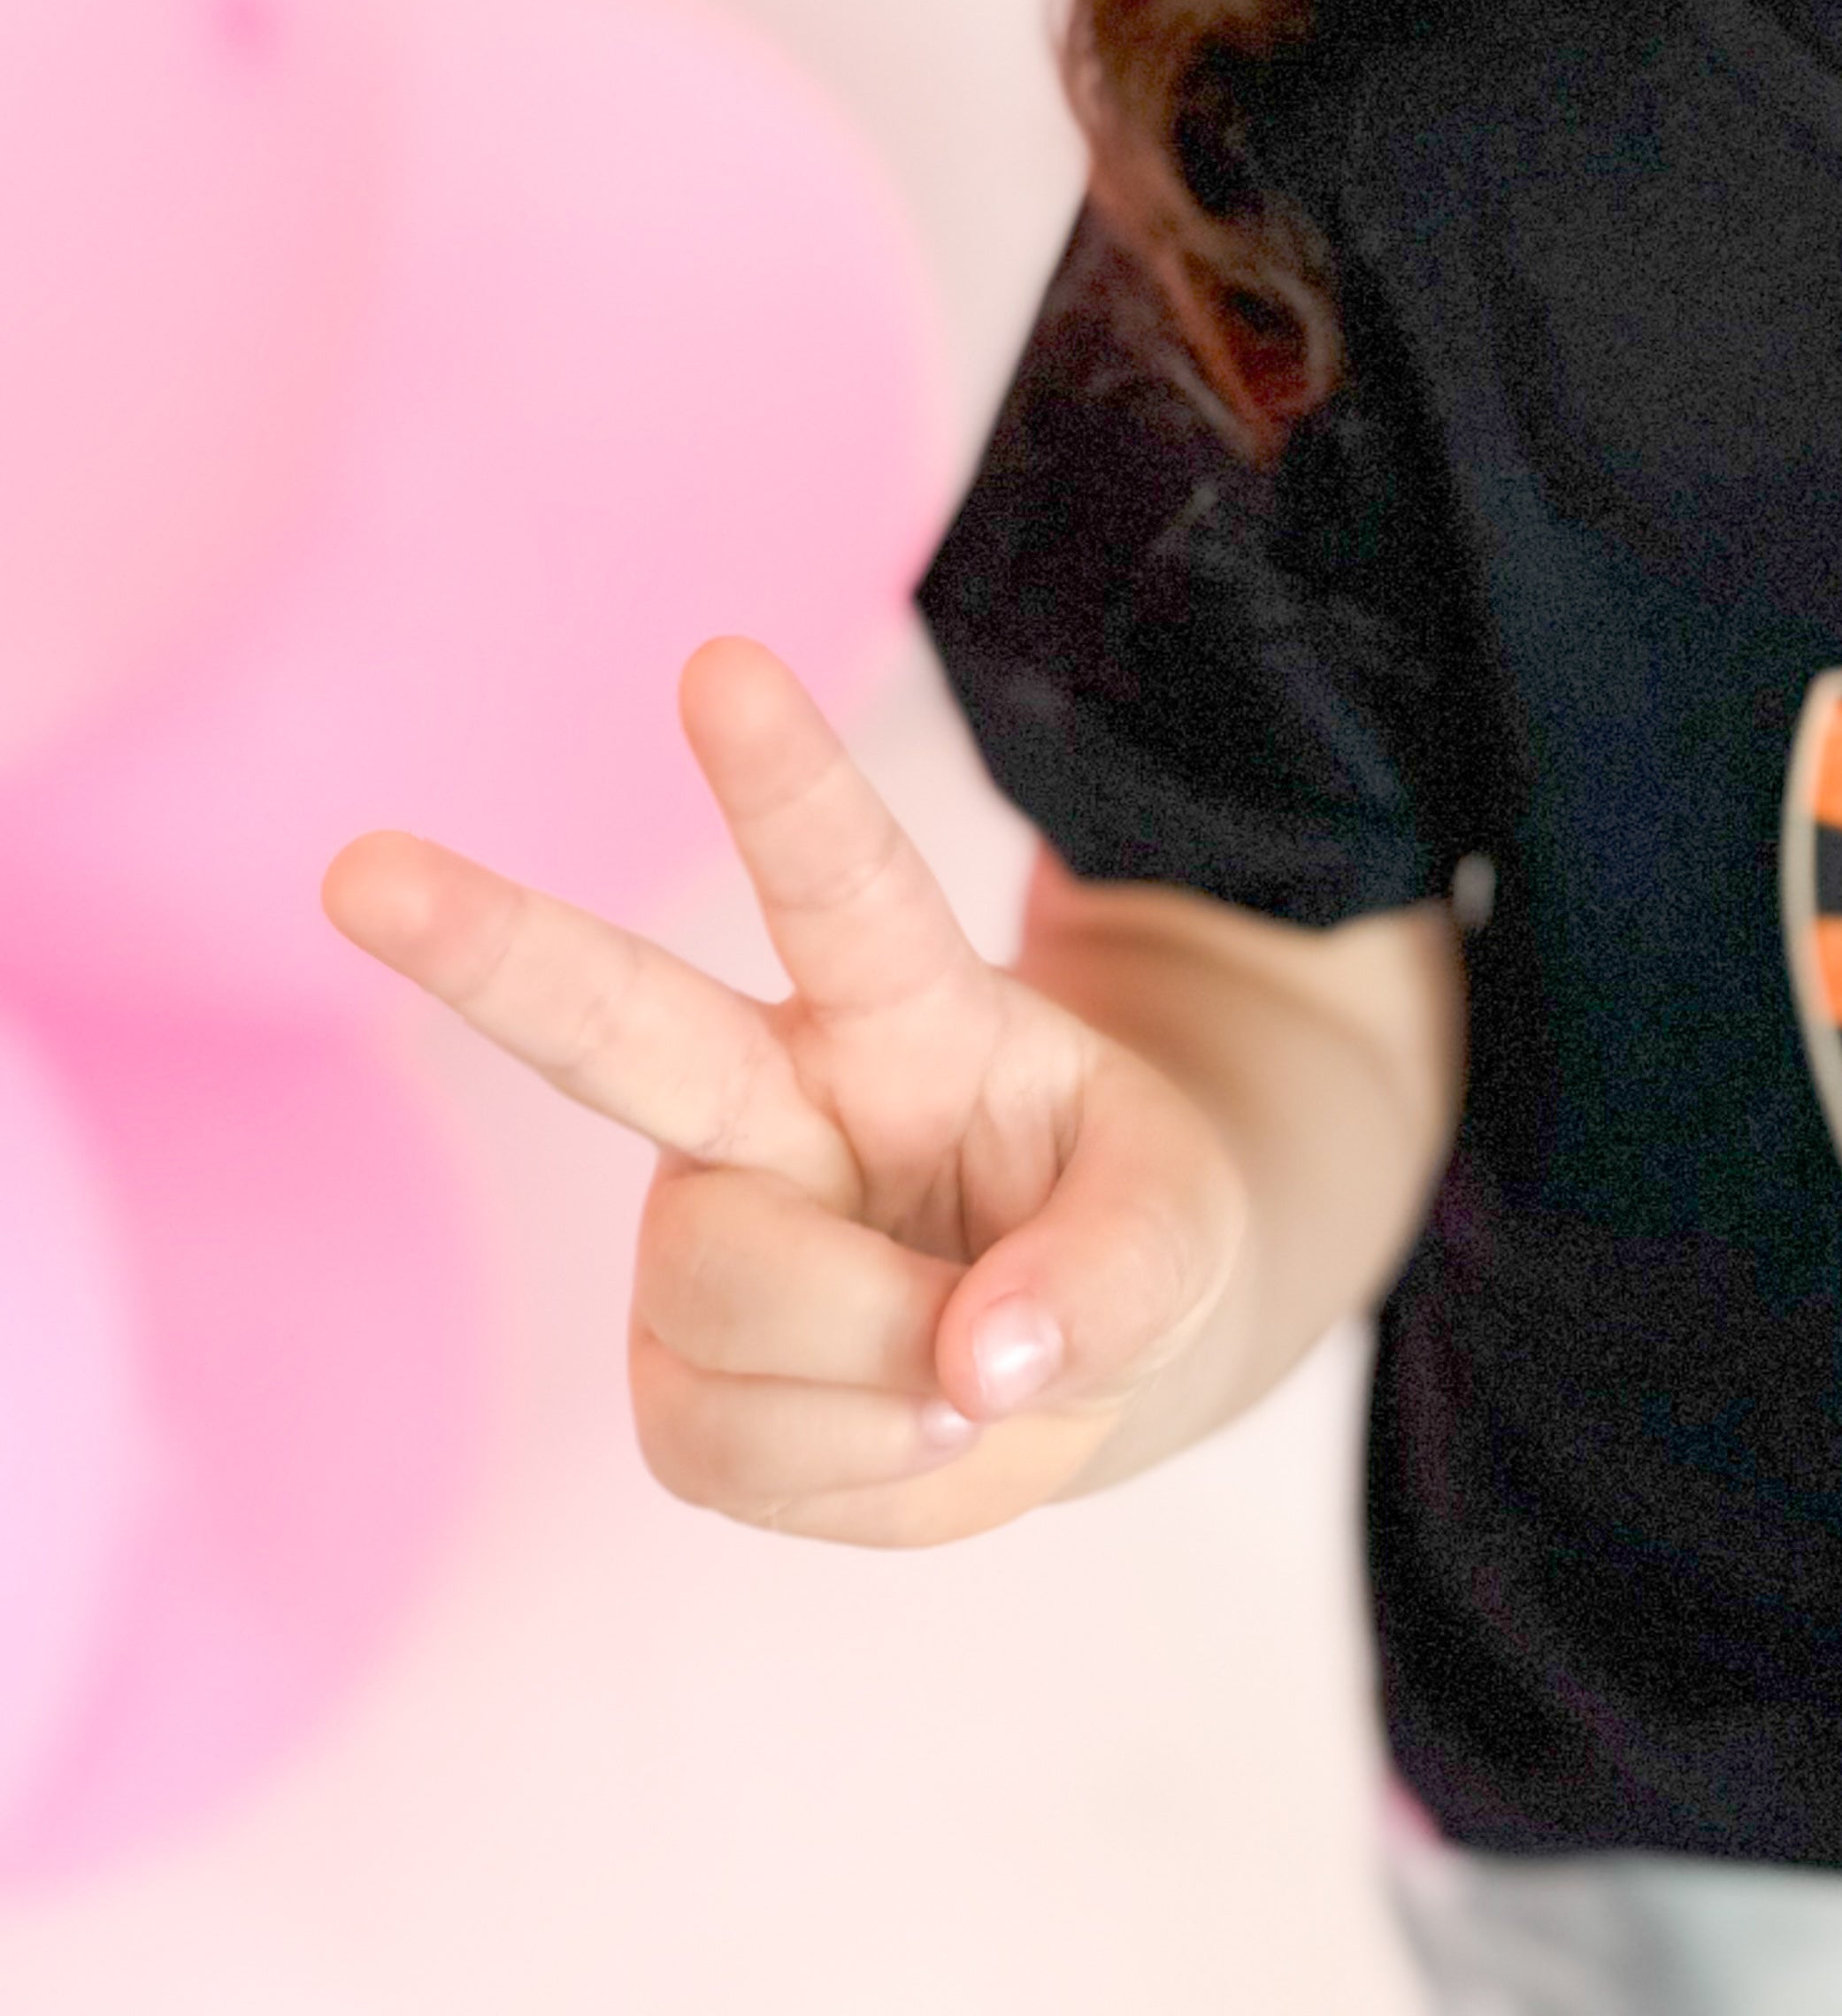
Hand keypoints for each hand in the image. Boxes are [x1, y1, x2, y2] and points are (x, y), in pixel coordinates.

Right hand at [324, 640, 1250, 1542]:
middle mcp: (770, 1094)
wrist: (1063, 1368)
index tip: (718, 662)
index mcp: (904, 1004)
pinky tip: (899, 1429)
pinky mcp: (672, 1378)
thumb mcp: (1189, 1222)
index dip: (781, 776)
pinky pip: (736, 1445)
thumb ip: (1121, 1274)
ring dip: (880, 1370)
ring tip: (963, 1367)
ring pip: (731, 1294)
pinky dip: (857, 1472)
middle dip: (486, 944)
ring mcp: (701, 1230)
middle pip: (619, 1019)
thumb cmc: (1116, 1235)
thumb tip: (981, 1362)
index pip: (842, 876)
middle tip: (359, 869)